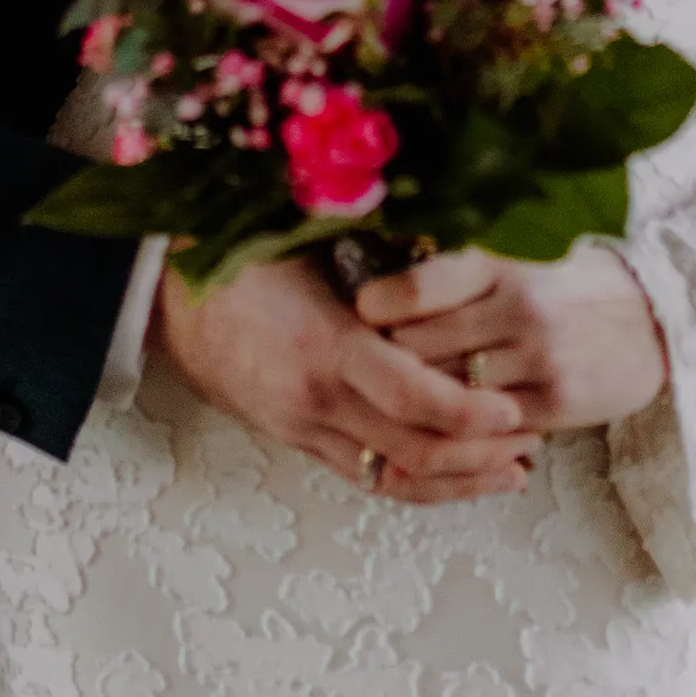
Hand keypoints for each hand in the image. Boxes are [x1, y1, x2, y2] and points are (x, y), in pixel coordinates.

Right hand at [151, 254, 536, 503]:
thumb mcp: (300, 239)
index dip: (467, 412)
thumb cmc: (237, 255)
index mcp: (322, 346)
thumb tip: (444, 212)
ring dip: (456, 481)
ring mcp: (302, 428)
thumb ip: (368, 241)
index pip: (410, 398)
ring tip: (511, 471)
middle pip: (411, 452)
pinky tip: (454, 476)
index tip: (514, 409)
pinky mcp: (295, 441)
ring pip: (392, 478)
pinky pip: (365, 477)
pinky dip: (415, 484)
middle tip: (532, 441)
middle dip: (478, 454)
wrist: (163, 299)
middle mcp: (314, 400)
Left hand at [357, 245, 668, 433]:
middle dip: (387, 364)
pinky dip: (457, 432)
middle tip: (365, 371)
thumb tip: (368, 307)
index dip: (377, 306)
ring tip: (393, 405)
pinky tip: (440, 430)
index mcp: (497, 269)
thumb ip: (449, 290)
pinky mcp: (554, 404)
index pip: (418, 287)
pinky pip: (485, 429)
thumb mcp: (507, 273)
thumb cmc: (557, 295)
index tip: (359, 316)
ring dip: (417, 405)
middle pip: (420, 349)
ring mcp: (536, 360)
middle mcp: (516, 310)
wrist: (648, 321)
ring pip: (447, 395)